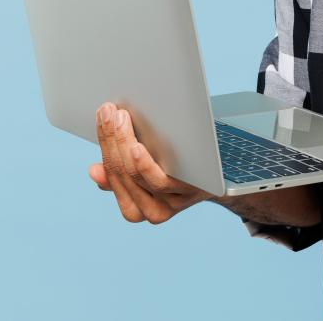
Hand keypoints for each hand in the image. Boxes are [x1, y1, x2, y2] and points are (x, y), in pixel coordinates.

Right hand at [90, 102, 214, 223]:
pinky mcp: (190, 194)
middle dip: (111, 139)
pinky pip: (159, 182)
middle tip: (108, 111)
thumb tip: (94, 171)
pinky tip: (136, 147)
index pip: (110, 176)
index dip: (104, 144)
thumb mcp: (152, 169)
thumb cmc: (185, 167)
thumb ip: (124, 172)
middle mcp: (151, 211)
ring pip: (135, 176)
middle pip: (122, 173)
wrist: (227, 177)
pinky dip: (144, 165)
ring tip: (120, 119)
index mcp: (136, 207)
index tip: (101, 116)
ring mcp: (172, 203)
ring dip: (123, 144)